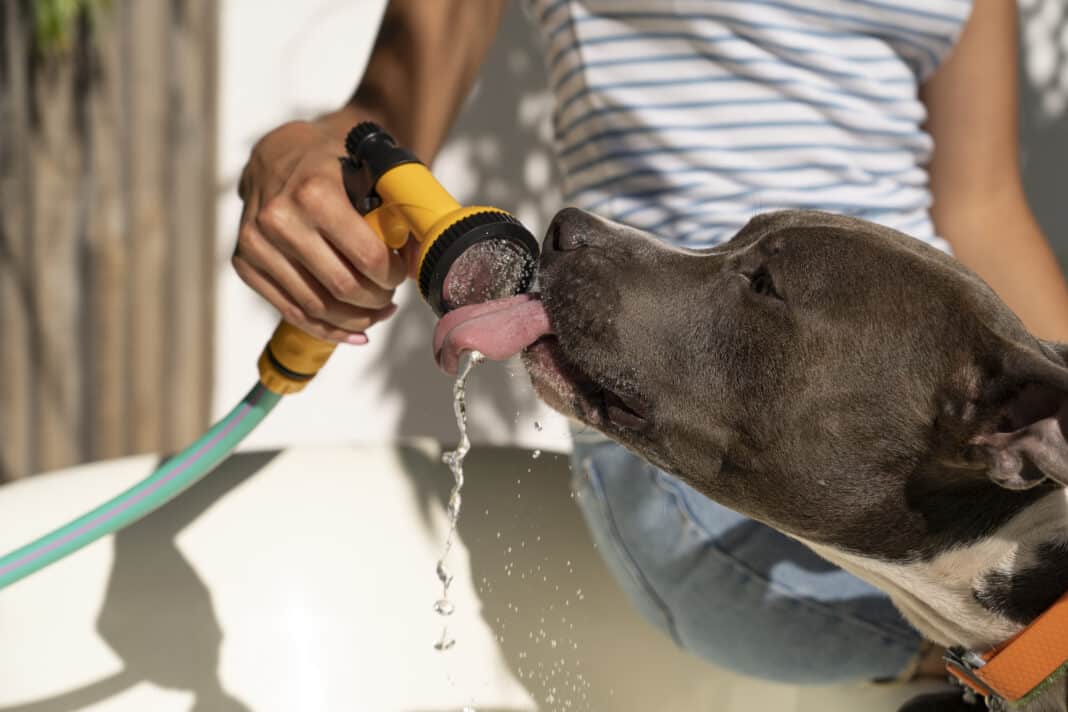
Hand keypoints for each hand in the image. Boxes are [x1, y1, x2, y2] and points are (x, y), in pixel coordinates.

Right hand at [233, 119, 407, 343]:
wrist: (277, 154)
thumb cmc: (330, 164)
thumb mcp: (367, 170)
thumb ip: (394, 207)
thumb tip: (425, 254)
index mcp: (314, 193)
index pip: (367, 257)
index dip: (393, 275)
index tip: (401, 274)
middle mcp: (279, 219)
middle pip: (343, 287)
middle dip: (376, 300)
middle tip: (390, 298)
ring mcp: (256, 244)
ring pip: (317, 307)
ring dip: (356, 319)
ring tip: (376, 314)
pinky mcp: (244, 263)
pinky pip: (292, 312)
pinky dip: (327, 329)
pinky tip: (353, 331)